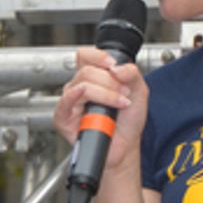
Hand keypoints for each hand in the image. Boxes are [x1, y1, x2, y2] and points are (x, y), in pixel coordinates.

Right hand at [53, 46, 148, 173]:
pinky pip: (66, 101)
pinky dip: (78, 97)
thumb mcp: (139, 91)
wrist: (125, 146)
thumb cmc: (127, 121)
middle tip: (124, 94)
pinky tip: (92, 104)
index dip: (98, 56)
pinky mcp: (63, 117)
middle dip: (111, 82)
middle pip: (87, 70)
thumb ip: (132, 73)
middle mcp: (78, 87)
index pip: (85, 55)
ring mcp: (70, 102)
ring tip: (120, 104)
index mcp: (93, 77)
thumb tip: (117, 67)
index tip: (113, 65)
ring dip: (106, 94)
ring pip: (83, 84)